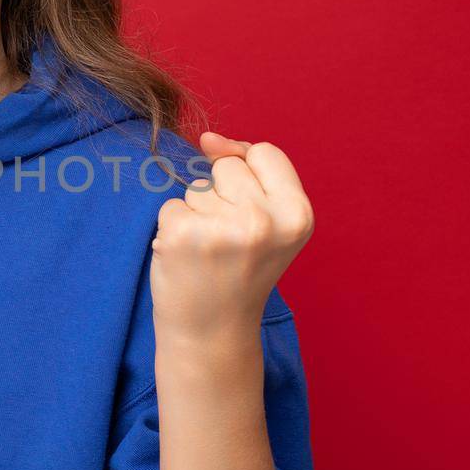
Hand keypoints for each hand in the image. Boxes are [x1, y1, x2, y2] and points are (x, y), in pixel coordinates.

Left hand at [150, 132, 314, 369]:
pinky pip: (171, 204)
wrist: (212, 331)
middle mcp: (265, 220)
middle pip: (227, 166)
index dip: (249, 176)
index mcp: (298, 214)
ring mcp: (223, 228)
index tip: (248, 215)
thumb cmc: (239, 271)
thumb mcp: (268, 221)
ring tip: (209, 252)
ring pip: (197, 185)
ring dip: (197, 212)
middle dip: (222, 196)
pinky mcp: (183, 234)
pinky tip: (186, 257)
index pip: (264, 153)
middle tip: (229, 242)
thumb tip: (208, 138)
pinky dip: (172, 226)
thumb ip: (249, 171)